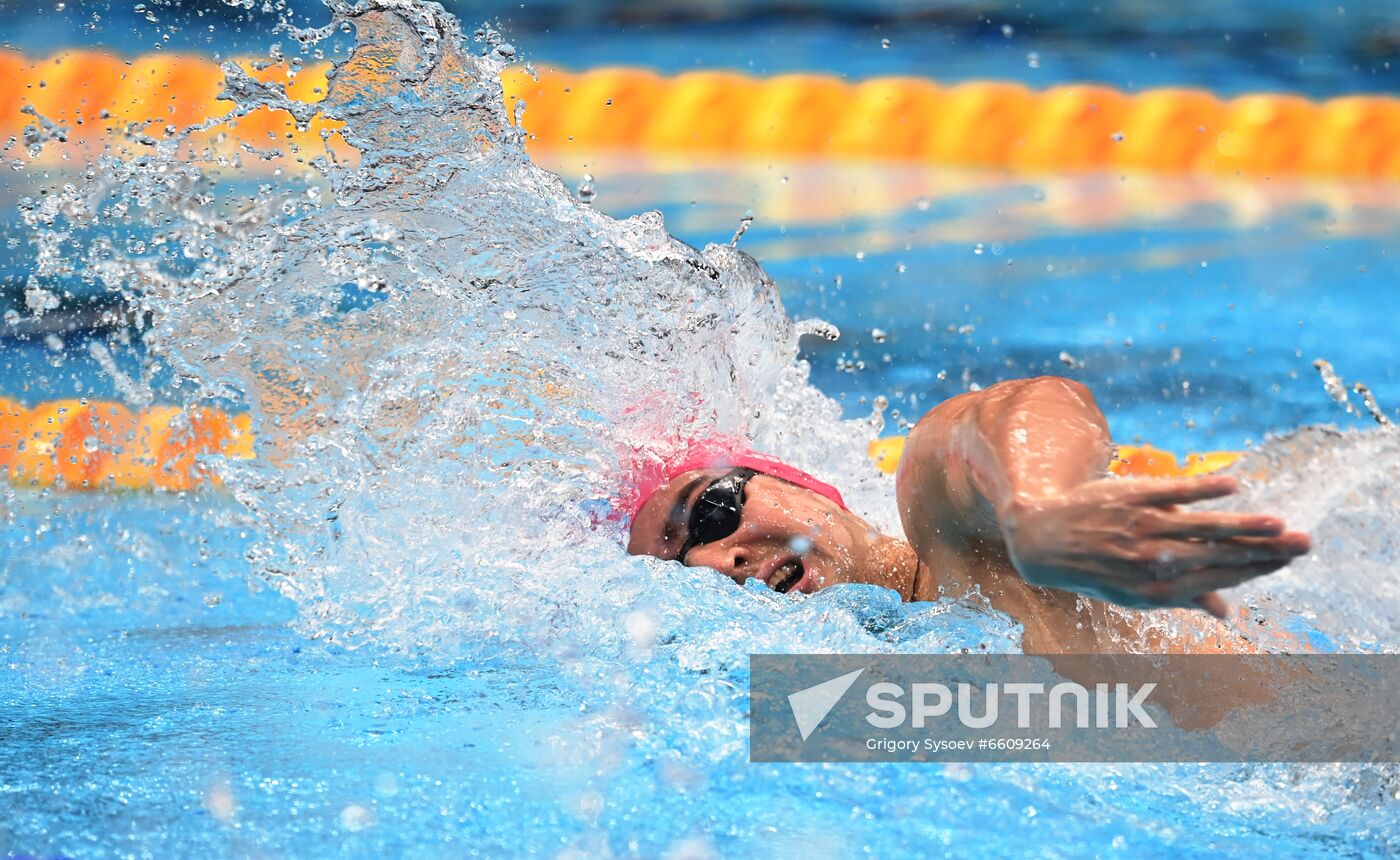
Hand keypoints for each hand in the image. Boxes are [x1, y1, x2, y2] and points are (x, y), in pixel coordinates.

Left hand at [998, 475, 1310, 617]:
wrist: (1042, 539)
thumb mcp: (1133, 593)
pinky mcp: (1129, 496)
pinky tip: (1233, 486)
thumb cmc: (1096, 568)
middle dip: (1262, 551)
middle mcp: (1151, 561)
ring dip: (1241, 525)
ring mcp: (1140, 527)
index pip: (1217, 578)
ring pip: (1199, 527)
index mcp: (1156, 590)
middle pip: (1216, 555)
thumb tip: (1226, 614)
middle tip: (1302, 543)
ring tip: (1277, 523)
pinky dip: (1202, 490)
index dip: (1254, 570)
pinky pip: (1171, 492)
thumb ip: (1183, 597)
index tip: (1288, 560)